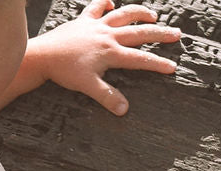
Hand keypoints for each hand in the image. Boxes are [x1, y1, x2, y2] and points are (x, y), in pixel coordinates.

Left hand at [28, 0, 181, 115]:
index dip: (157, 64)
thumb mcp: (88, 86)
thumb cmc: (65, 71)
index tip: (172, 67)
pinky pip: (97, 7)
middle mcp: (108, 35)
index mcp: (111, 53)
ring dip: (140, 13)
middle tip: (176, 34)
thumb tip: (124, 110)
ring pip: (124, 14)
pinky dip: (105, 4)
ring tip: (153, 16)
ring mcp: (97, 25)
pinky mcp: (84, 20)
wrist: (44, 55)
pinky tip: (111, 4)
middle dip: (159, 35)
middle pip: (139, 33)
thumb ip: (107, 97)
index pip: (140, 59)